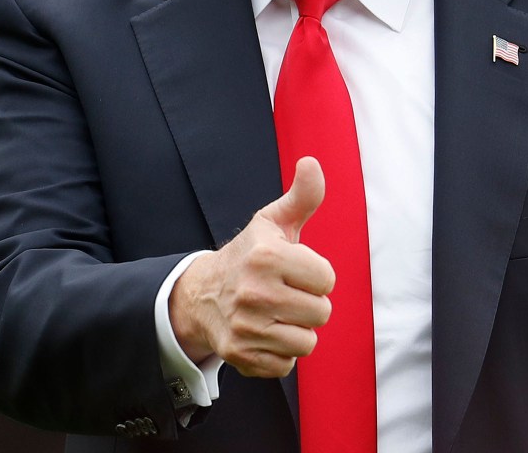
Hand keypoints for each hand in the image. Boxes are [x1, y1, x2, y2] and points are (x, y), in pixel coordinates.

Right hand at [170, 156, 334, 376]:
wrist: (201, 295)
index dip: (316, 275)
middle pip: (321, 312)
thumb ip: (302, 196)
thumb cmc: (249, 255)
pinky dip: (280, 353)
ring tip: (278, 314)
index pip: (327, 279)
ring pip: (307, 341)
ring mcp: (245, 326)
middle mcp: (254, 292)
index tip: (296, 271)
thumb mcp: (273, 223)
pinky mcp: (240, 354)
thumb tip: (311, 163)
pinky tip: (265, 333)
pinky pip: (287, 365)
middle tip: (287, 294)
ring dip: (298, 330)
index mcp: (267, 256)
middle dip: (310, 304)